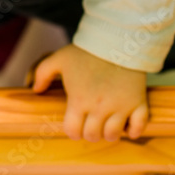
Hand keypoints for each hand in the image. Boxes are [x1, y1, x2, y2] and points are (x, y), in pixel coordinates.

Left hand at [31, 44, 148, 141]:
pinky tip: (128, 127)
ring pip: (113, 135)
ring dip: (109, 133)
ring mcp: (120, 106)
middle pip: (92, 136)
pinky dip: (134, 131)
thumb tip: (35, 89)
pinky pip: (139, 126)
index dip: (73, 131)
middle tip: (92, 124)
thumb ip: (42, 73)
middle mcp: (99, 107)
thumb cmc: (87, 51)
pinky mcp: (138, 102)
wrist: (117, 39)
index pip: (73, 131)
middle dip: (90, 133)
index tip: (76, 124)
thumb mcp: (59, 58)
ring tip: (108, 124)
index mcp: (79, 100)